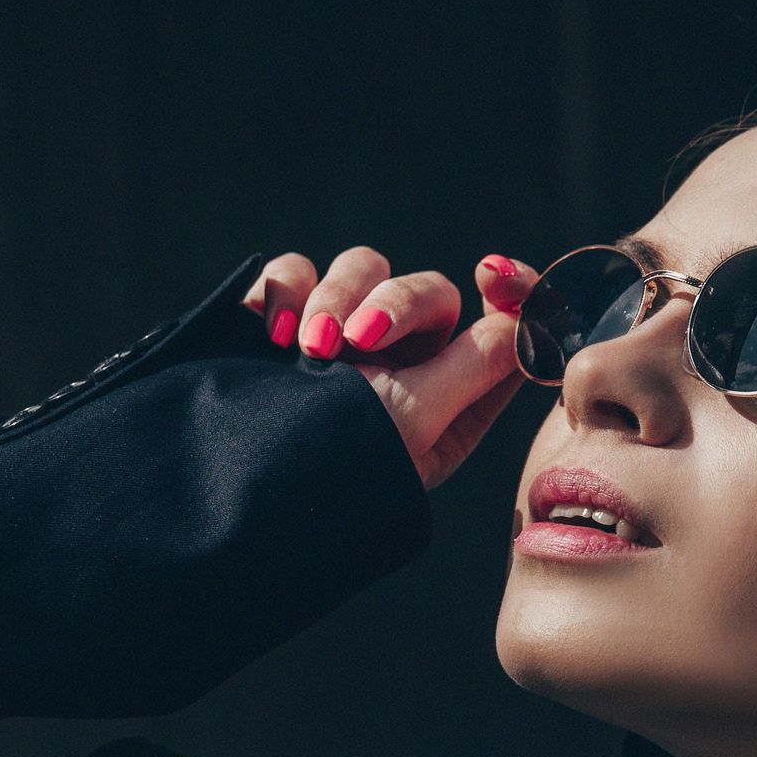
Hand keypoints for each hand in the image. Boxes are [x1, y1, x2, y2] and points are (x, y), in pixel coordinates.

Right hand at [240, 245, 534, 491]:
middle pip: (423, 290)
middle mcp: (395, 367)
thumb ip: (474, 363)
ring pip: (358, 270)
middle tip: (357, 340)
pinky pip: (292, 275)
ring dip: (333, 295)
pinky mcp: (278, 324)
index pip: (495, 330)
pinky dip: (285, 292)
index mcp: (446, 401)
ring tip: (307, 349)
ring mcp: (336, 342)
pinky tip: (274, 336)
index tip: (493, 272)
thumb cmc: (335, 468)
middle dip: (392, 303)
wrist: (232, 487)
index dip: (506, 292)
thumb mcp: (416, 420)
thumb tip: (525, 321)